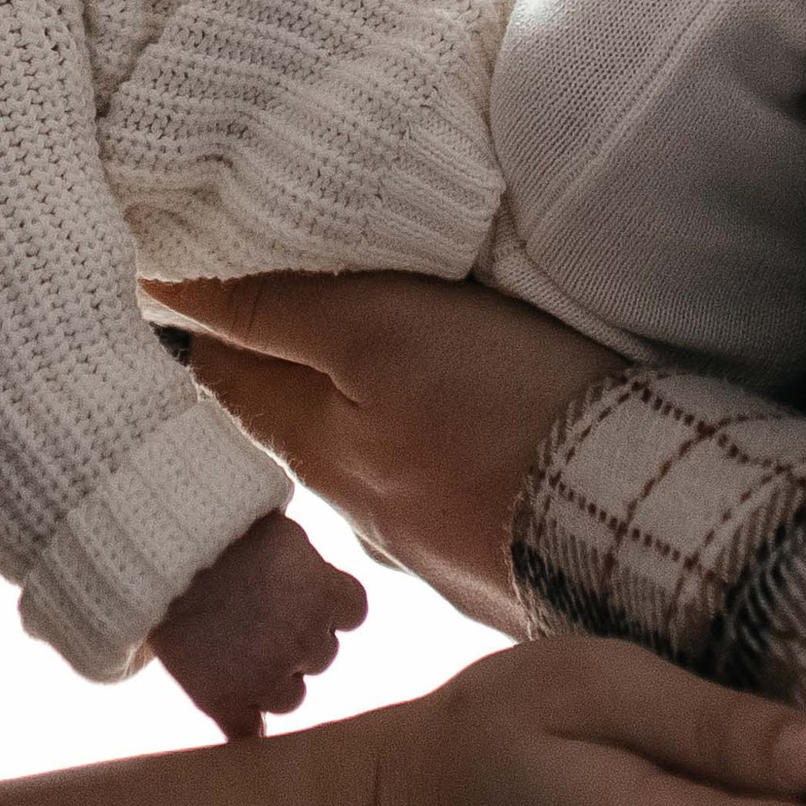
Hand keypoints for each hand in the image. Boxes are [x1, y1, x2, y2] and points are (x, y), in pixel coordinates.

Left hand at [148, 269, 618, 635]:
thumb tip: (165, 286)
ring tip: (369, 341)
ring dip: (353, 399)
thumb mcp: (379, 329)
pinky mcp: (493, 544)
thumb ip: (276, 309)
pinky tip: (452, 419)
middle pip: (288, 412)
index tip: (184, 261)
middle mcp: (354, 503)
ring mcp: (425, 535)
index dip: (199, 314)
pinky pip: (432, 481)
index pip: (219, 371)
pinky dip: (422, 440)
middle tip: (267, 279)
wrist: (640, 519)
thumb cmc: (505, 407)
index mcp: (312, 449)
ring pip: (362, 446)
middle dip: (273, 354)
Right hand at [150, 511, 369, 739]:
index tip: (303, 594)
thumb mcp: (280, 531)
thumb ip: (307, 562)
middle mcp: (305, 640)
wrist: (162, 553)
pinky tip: (234, 709)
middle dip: (296, 639)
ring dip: (273, 681)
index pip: (353, 611)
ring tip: (237, 653)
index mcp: (325, 593)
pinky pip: (247, 732)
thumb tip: (314, 571)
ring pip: (290, 697)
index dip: (327, 604)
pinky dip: (242, 722)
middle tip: (258, 617)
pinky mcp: (226, 702)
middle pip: (320, 654)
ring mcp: (267, 677)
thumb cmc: (220, 528)